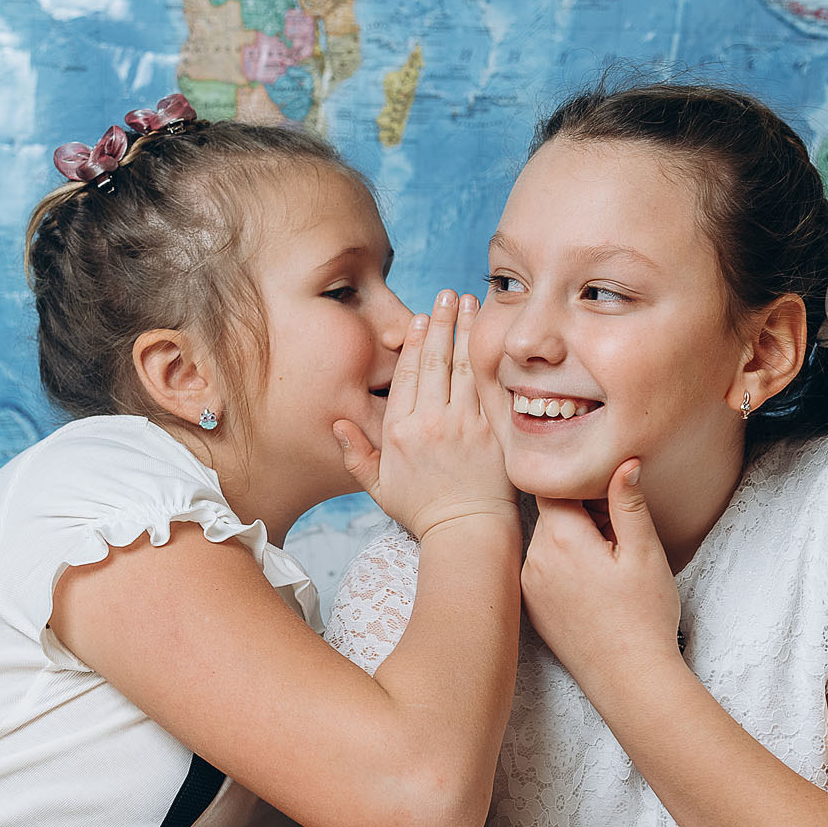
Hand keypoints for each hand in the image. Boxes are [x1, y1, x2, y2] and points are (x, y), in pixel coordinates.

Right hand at [336, 292, 514, 541]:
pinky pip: (488, 387)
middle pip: (433, 362)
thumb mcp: (379, 489)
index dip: (413, 343)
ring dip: (466, 330)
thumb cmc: (423, 513)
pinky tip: (491, 337)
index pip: (405, 376)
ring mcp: (463, 425)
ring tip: (471, 301)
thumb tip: (336, 424)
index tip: (419, 319)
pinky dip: (488, 358)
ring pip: (463, 367)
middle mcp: (429, 423)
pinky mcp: (491, 431)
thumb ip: (357, 455)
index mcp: (399, 432)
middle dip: (440, 322)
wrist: (466, 532)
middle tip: (446, 294)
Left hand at [522, 458, 681, 680]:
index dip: (584, 487)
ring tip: (607, 571)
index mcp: (560, 538)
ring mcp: (527, 586)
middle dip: (581, 516)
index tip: (609, 503)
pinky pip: (542, 570)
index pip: (554, 487)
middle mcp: (533, 559)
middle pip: (551, 514)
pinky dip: (563, 569)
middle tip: (618, 541)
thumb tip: (624, 462)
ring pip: (547, 542)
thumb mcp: (645, 553)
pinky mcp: (530, 607)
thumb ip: (629, 502)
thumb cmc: (644, 617)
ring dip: (572, 543)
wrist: (629, 679)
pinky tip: (592, 592)